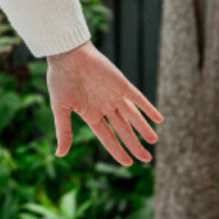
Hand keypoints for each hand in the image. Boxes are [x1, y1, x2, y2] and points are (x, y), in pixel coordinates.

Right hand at [46, 41, 162, 164]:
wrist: (67, 54)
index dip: (118, 151)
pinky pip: (138, 98)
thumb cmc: (60, 80)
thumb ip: (64, 131)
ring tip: (154, 141)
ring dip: (144, 129)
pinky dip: (148, 108)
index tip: (129, 163)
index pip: (108, 137)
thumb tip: (60, 155)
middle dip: (135, 145)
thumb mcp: (60, 109)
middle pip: (124, 130)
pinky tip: (159, 119)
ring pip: (133, 116)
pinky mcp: (122, 84)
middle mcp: (105, 107)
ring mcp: (115, 96)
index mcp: (91, 115)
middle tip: (147, 158)